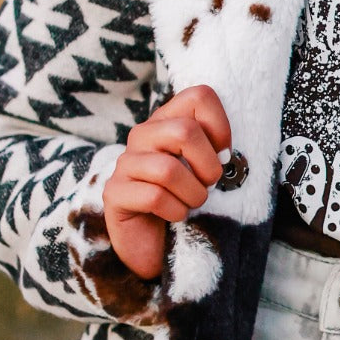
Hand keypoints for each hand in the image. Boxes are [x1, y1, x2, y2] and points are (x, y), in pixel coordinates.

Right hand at [102, 86, 230, 278]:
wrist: (157, 244)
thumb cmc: (186, 199)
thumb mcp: (206, 169)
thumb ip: (217, 150)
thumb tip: (226, 152)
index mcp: (167, 120)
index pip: (199, 96)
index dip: (220, 126)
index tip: (223, 154)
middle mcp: (143, 135)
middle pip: (184, 131)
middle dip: (207, 166)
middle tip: (208, 184)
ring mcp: (125, 163)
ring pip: (168, 170)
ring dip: (192, 194)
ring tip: (191, 203)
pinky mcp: (114, 192)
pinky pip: (154, 197)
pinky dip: (175, 211)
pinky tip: (175, 215)